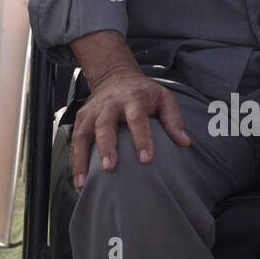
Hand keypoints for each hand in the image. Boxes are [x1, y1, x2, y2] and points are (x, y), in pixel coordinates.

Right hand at [70, 65, 190, 187]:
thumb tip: (184, 142)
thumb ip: (174, 119)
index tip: (146, 159)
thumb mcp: (164, 97)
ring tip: (84, 182)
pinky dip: (75, 160)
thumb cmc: (143, 93)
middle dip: (106, 146)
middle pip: (105, 124)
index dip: (141, 137)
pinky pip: (75, 139)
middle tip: (109, 167)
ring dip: (81, 157)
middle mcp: (110, 104)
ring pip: (83, 133)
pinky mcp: (81, 118)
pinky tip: (79, 181)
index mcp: (133, 99)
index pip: (137, 118)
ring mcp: (93, 111)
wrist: (115, 76)